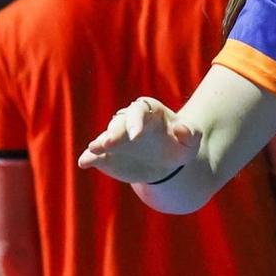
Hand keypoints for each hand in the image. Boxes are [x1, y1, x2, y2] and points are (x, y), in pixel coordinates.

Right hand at [79, 97, 199, 183]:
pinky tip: (84, 162)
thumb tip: (181, 128)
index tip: (137, 135)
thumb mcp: (192, 141)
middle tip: (108, 143)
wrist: (166, 164)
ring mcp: (116, 138)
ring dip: (99, 143)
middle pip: (118, 122)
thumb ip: (191, 133)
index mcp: (150, 112)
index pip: (140, 110)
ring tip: (96, 149)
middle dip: (114, 132)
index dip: (136, 120)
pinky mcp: (106, 155)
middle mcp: (128, 122)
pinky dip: (89, 157)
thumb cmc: (180, 147)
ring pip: (104, 137)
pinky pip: (94, 154)